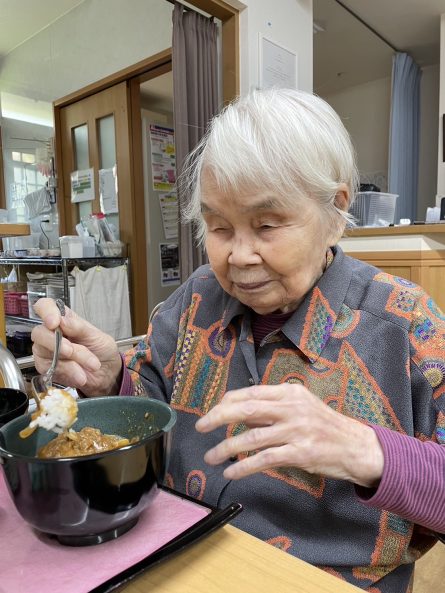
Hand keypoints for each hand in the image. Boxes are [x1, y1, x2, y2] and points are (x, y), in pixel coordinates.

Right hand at [31, 298, 122, 395]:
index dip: (46, 312)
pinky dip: (68, 371)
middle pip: (39, 333)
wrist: (107, 373)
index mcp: (64, 319)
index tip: (54, 323)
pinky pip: (51, 369)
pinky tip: (81, 375)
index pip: (45, 306)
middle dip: (58, 344)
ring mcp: (47, 351)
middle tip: (73, 351)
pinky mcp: (47, 368)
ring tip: (91, 365)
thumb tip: (62, 321)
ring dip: (71, 360)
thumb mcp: (97, 336)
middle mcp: (51, 333)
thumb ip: (79, 328)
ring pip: (46, 353)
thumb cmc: (102, 350)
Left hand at [195, 383, 383, 487]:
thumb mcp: (301, 407)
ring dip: (226, 447)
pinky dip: (244, 466)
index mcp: (290, 393)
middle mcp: (292, 408)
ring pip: (252, 437)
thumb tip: (241, 416)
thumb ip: (272, 409)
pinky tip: (231, 472)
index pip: (251, 393)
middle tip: (200, 426)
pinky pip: (264, 459)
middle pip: (247, 409)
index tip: (212, 412)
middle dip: (218, 417)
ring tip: (211, 456)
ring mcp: (297, 431)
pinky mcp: (300, 453)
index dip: (227, 402)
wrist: (356, 446)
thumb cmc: (325, 426)